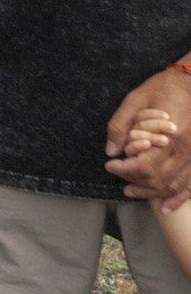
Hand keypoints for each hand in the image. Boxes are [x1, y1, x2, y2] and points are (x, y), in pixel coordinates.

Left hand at [107, 66, 190, 205]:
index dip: (124, 170)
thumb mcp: (135, 100)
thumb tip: (111, 150)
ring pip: (173, 185)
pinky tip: (166, 206)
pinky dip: (179, 197)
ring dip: (151, 192)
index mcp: (167, 136)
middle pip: (157, 179)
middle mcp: (184, 150)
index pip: (143, 166)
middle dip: (134, 181)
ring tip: (132, 192)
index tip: (111, 165)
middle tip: (118, 177)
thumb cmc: (164, 87)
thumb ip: (120, 126)